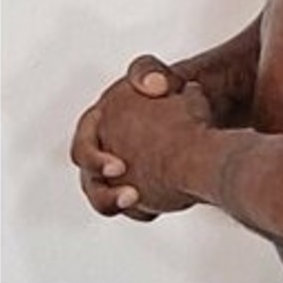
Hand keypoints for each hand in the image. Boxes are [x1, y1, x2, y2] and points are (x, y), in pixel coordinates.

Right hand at [71, 56, 198, 219]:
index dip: (95, 160)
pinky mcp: (137, 189)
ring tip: (140, 203)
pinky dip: (143, 209)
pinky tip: (161, 205)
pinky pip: (132, 206)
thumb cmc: (172, 95)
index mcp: (98, 125)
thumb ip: (150, 72)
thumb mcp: (161, 77)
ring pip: (106, 199)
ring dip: (118, 204)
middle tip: (131, 194)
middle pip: (91, 182)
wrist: (198, 116)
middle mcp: (102, 151)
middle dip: (105, 193)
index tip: (119, 167)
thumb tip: (152, 84)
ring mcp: (117, 174)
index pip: (84, 147)